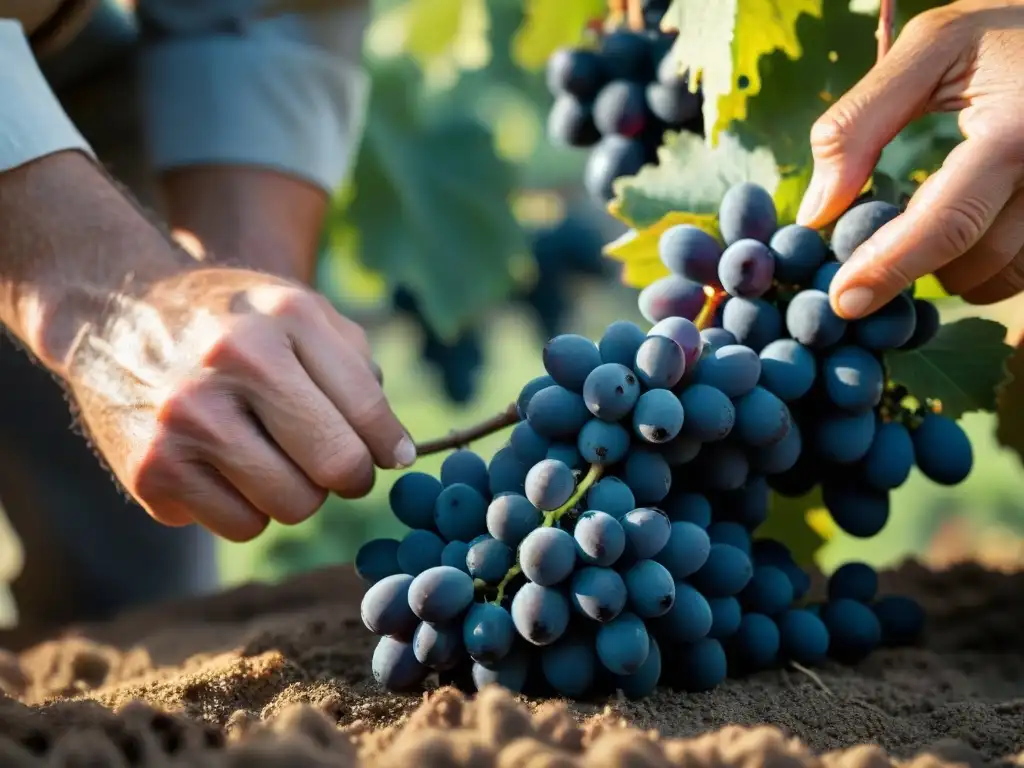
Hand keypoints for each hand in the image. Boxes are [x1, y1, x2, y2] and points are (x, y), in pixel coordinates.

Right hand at [65, 266, 414, 541]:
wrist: (119, 316)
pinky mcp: (152, 471)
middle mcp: (233, 364)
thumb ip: (357, 371)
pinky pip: (243, 526)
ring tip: (270, 455)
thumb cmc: (235, 325)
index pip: (367, 411)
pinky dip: (247, 508)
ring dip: (296, 492)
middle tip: (333, 461)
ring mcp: (187, 420)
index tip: (390, 455)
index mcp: (285, 320)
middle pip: (337, 467)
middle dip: (348, 474)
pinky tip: (224, 468)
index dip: (389, 445)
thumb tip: (397, 453)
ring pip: (294, 506)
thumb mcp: (300, 315)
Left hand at [796, 0, 1023, 318]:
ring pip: (1004, 277)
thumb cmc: (1010, 27)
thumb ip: (862, 122)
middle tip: (875, 240)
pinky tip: (972, 220)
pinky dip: (988, 259)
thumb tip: (816, 212)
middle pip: (975, 263)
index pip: (947, 223)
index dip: (889, 269)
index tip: (844, 301)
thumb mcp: (933, 47)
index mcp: (1017, 132)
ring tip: (932, 215)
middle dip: (916, 265)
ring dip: (956, 267)